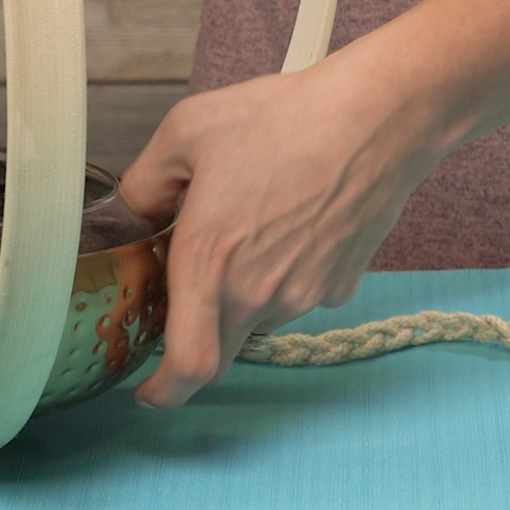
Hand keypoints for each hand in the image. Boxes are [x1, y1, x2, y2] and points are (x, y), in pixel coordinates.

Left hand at [117, 47, 448, 406]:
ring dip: (237, 292)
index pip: (188, 362)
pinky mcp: (341, 284)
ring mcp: (305, 294)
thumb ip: (143, 185)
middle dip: (192, 334)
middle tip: (181, 288)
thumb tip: (131, 216)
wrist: (378, 118)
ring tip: (244, 222)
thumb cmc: (283, 119)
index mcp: (209, 260)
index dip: (165, 390)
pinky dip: (278, 273)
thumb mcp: (184, 132)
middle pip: (219, 348)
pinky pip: (294, 295)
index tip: (147, 391)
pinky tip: (284, 219)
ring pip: (255, 317)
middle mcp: (259, 291)